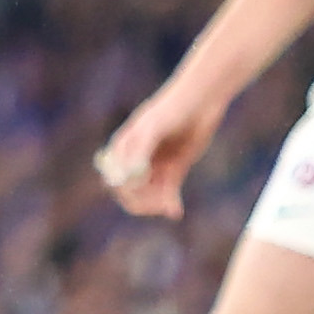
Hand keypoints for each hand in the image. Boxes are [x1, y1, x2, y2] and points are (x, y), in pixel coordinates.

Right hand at [94, 89, 222, 219]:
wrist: (199, 101)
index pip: (114, 180)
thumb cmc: (171, 110)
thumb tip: (128, 182)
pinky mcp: (174, 171)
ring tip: (170, 207)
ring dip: (157, 204)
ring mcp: (155, 166)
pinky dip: (170, 203)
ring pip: (149, 195)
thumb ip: (139, 155)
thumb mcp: (152, 130)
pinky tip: (175, 211)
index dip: (123, 191)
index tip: (140, 192)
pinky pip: (168, 193)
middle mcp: (136, 160)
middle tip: (157, 205)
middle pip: (129, 192)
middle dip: (140, 202)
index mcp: (123, 149)